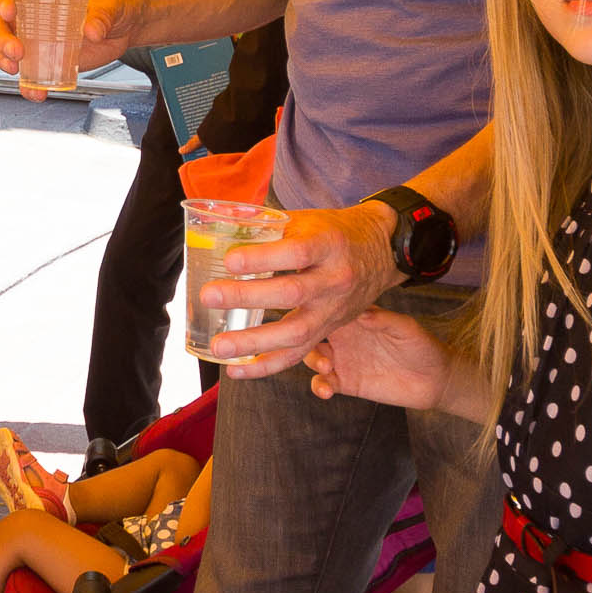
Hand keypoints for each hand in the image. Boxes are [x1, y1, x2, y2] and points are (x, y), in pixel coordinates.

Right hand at [0, 0, 139, 98]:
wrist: (125, 28)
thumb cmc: (112, 5)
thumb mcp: (110, 5)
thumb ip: (101, 16)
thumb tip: (92, 31)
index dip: (4, 1)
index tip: (9, 12)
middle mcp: (33, 19)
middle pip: (0, 26)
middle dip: (2, 40)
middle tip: (17, 52)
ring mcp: (37, 43)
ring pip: (4, 51)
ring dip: (3, 62)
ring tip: (17, 71)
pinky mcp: (47, 63)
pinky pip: (29, 76)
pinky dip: (28, 86)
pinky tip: (36, 92)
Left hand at [197, 201, 405, 375]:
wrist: (381, 251)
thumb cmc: (334, 232)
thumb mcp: (308, 220)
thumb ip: (268, 227)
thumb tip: (220, 231)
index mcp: (329, 245)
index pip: (297, 253)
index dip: (263, 258)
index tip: (230, 260)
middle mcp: (335, 279)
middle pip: (292, 293)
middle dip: (248, 296)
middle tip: (209, 296)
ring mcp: (333, 309)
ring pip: (296, 331)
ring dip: (254, 342)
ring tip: (219, 346)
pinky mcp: (328, 329)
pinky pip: (298, 354)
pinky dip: (266, 366)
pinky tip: (236, 372)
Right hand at [306, 307, 450, 409]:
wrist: (435, 380)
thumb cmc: (422, 346)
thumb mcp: (406, 328)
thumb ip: (383, 320)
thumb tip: (361, 313)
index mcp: (354, 318)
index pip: (324, 308)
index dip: (310, 308)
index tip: (305, 312)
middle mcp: (344, 337)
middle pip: (309, 332)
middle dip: (303, 336)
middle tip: (316, 342)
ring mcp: (343, 360)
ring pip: (311, 357)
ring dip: (311, 361)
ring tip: (327, 368)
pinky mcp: (347, 383)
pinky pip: (324, 383)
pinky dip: (319, 386)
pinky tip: (326, 391)